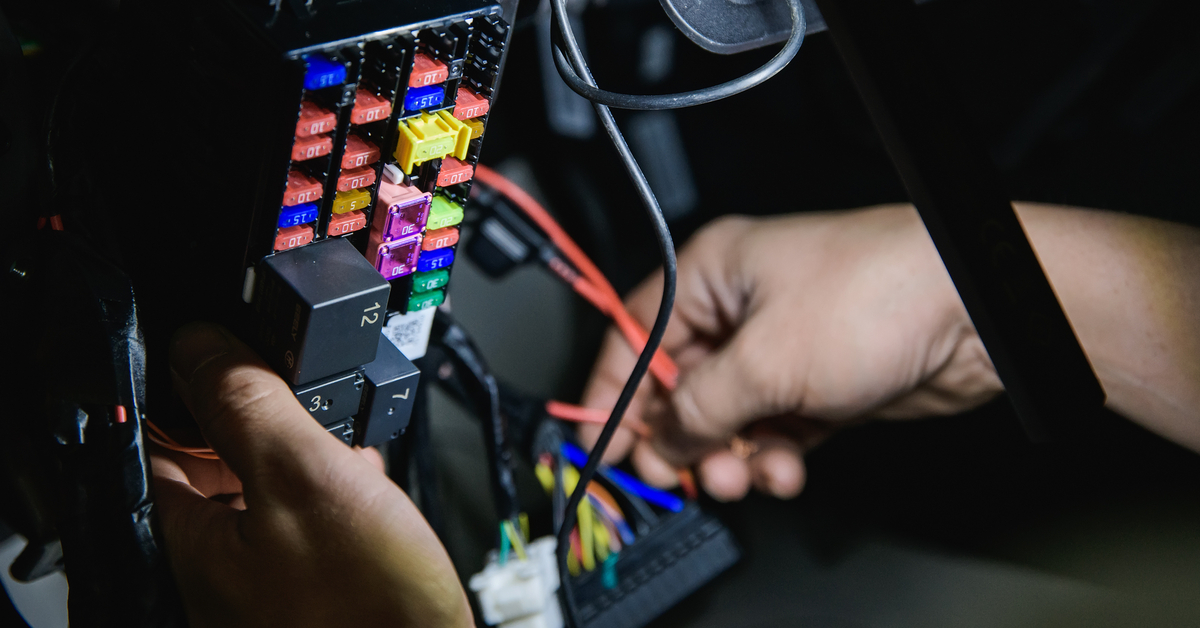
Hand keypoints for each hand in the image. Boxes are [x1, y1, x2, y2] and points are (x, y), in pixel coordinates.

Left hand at [151, 323, 470, 627]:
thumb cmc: (366, 607)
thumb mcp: (305, 476)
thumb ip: (248, 404)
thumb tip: (203, 345)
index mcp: (189, 535)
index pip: (161, 438)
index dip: (196, 386)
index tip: (236, 357)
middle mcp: (219, 560)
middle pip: (219, 457)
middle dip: (266, 419)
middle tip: (308, 403)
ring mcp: (268, 573)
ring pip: (272, 484)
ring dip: (308, 452)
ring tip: (349, 448)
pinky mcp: (313, 582)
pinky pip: (308, 517)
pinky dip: (334, 490)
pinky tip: (368, 488)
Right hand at [580, 206, 1002, 500]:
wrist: (974, 313)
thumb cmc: (877, 293)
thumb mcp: (764, 361)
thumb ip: (700, 408)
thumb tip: (660, 439)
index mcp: (711, 273)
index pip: (636, 336)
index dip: (612, 393)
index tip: (600, 442)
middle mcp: (742, 307)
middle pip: (681, 386)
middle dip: (682, 438)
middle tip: (681, 475)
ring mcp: (781, 346)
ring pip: (727, 418)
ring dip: (730, 456)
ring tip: (745, 476)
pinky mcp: (816, 383)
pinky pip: (770, 431)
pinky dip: (770, 457)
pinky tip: (783, 470)